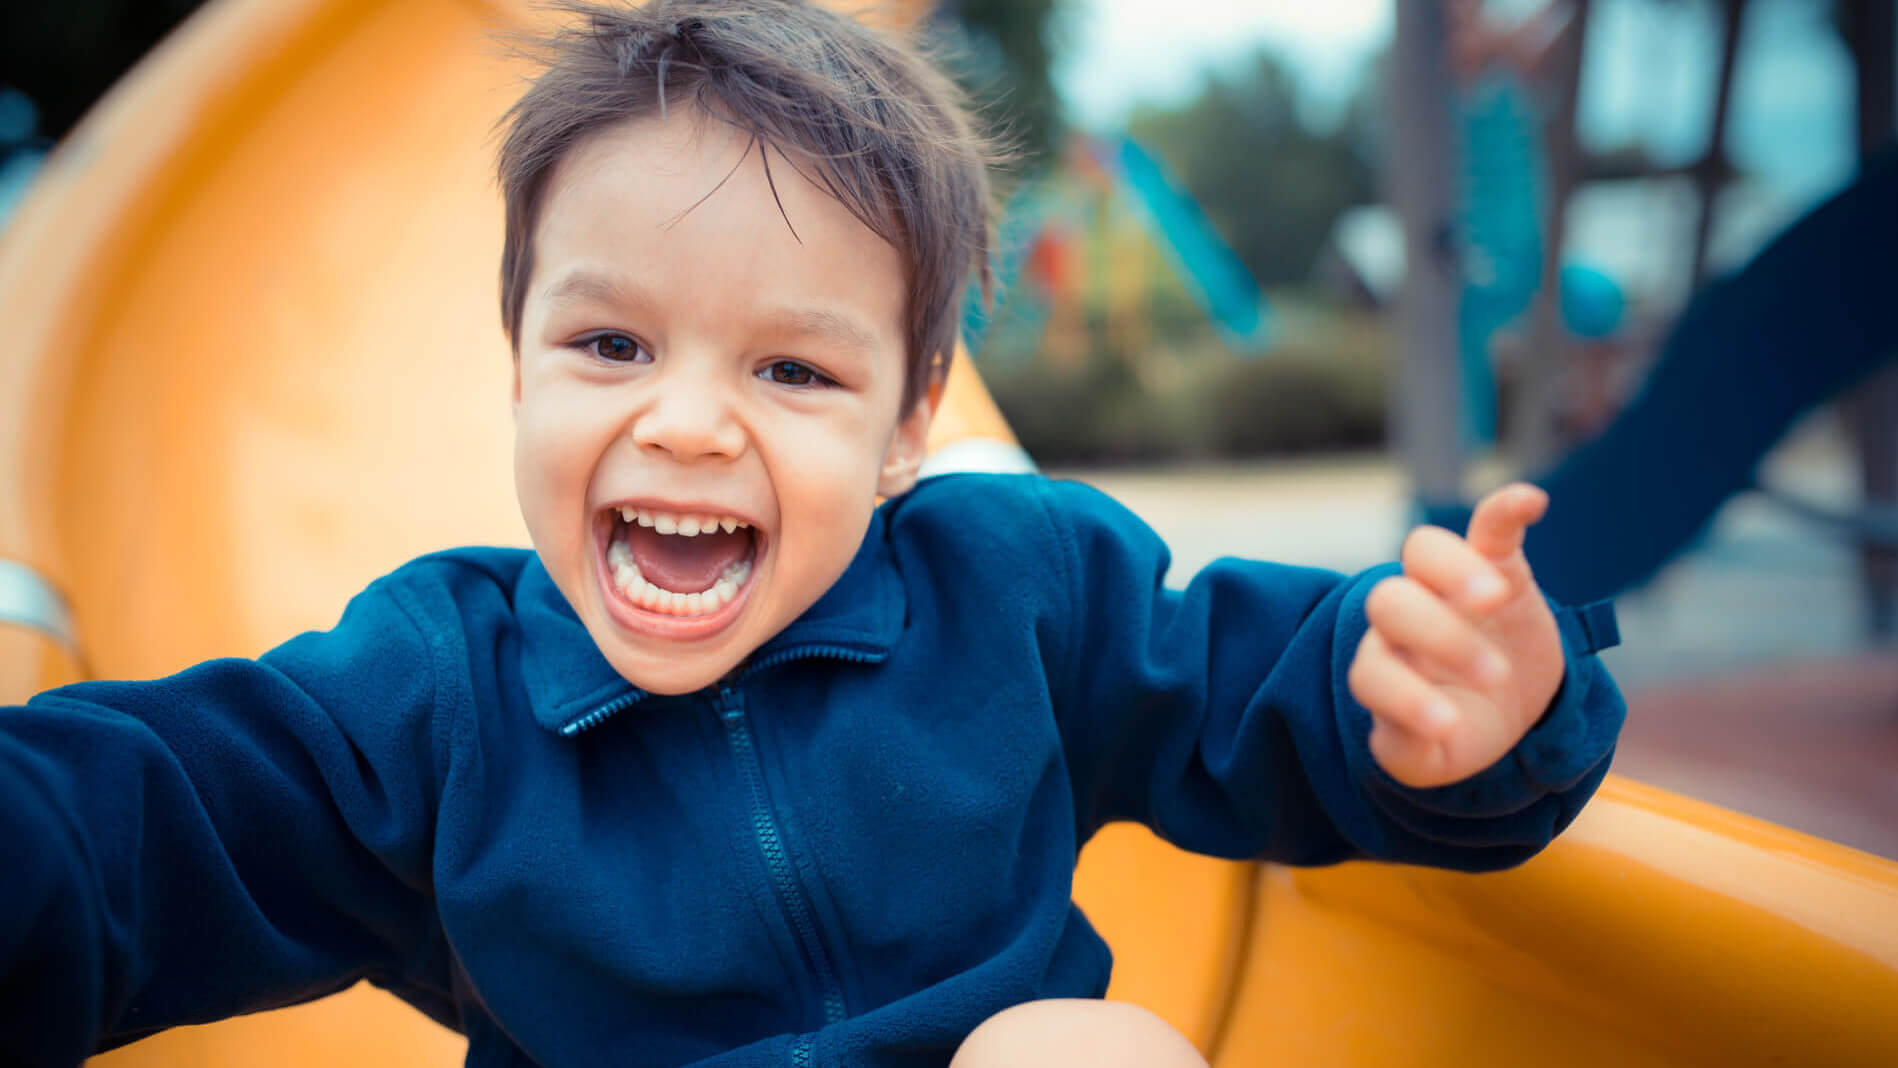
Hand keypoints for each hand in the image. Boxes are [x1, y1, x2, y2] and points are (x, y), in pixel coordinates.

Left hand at [1347, 483, 1563, 787]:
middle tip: (1495, 676)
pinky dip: (1506, 506)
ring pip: (1423, 550)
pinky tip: (1533, 502)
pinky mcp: (1493, 562)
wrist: (1501, 703)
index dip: (1403, 696)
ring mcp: (1444, 586)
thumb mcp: (1434, 756)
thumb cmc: (1460, 729)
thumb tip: (1424, 737)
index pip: (1371, 670)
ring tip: (1494, 599)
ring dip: (1456, 572)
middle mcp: (1402, 621)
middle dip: (1440, 636)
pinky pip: (1488, 523)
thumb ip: (1413, 754)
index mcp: (1383, 670)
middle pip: (1390, 602)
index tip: (1448, 725)